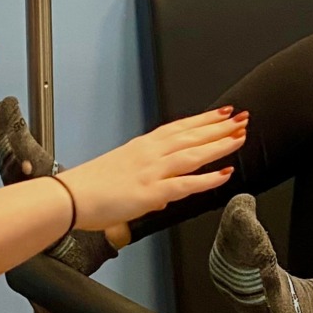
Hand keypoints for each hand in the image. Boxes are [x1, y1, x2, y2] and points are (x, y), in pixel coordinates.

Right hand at [61, 109, 247, 228]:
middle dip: (219, 127)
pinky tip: (225, 174)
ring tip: (240, 138)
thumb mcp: (121, 173)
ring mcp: (151, 172)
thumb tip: (162, 190)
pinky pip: (185, 184)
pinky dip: (207, 179)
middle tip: (243, 118)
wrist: (69, 198)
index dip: (203, 120)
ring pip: (193, 154)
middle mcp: (149, 154)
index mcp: (141, 147)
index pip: (179, 128)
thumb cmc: (88, 188)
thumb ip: (145, 178)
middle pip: (191, 135)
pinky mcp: (151, 192)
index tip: (222, 113)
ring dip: (218, 145)